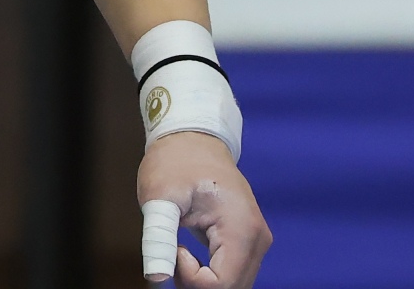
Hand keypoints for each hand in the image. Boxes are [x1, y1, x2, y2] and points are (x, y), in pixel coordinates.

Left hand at [137, 132, 269, 286]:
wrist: (193, 139)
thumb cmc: (175, 162)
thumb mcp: (159, 197)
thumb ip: (159, 239)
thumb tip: (156, 277)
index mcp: (241, 228)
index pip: (221, 285)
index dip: (190, 277)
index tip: (175, 248)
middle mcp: (257, 240)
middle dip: (196, 282)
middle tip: (173, 251)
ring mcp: (256, 242)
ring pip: (232, 285)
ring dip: (202, 280)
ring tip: (180, 248)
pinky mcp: (248, 243)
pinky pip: (231, 275)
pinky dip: (208, 275)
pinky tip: (189, 253)